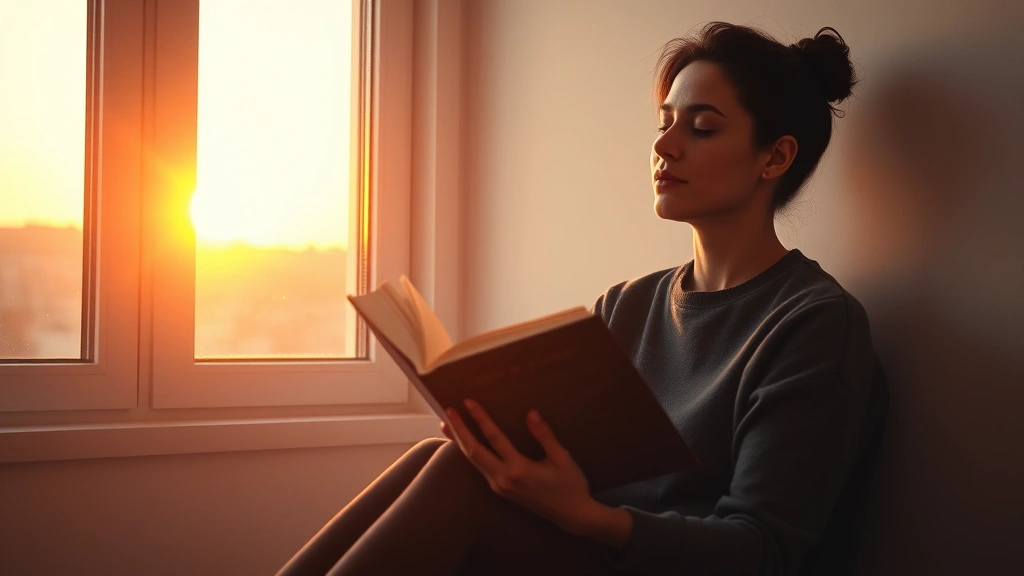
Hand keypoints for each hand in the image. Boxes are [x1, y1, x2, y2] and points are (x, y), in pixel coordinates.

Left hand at [441, 399, 602, 535]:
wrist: (572, 515)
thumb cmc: (570, 485)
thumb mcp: (562, 458)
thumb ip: (544, 435)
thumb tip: (530, 413)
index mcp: (519, 469)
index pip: (494, 438)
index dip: (480, 418)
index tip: (468, 402)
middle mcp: (504, 479)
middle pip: (473, 451)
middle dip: (459, 430)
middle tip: (447, 410)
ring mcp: (500, 486)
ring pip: (473, 461)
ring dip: (459, 441)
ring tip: (447, 424)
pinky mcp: (501, 489)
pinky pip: (480, 467)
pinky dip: (469, 452)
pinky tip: (464, 443)